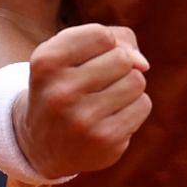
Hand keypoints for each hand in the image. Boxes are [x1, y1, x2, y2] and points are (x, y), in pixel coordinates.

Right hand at [18, 24, 152, 177]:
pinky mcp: (105, 139)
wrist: (43, 151)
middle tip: (91, 89)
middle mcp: (59, 91)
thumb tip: (143, 64)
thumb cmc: (66, 88)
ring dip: (127, 90)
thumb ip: (115, 39)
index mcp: (45, 63)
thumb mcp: (72, 54)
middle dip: (116, 70)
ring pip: (137, 80)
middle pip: (122, 58)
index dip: (103, 46)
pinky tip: (108, 121)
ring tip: (100, 105)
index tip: (84, 63)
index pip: (101, 35)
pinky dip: (132, 110)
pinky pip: (143, 105)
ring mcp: (82, 118)